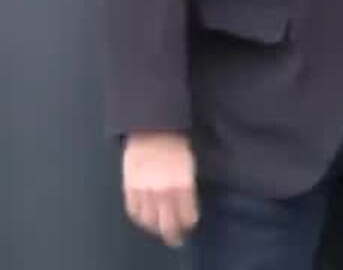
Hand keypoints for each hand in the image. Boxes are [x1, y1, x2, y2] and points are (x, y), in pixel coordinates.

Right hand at [123, 131, 196, 247]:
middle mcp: (162, 191)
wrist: (152, 129)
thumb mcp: (189, 167)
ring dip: (155, 228)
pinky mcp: (128, 188)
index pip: (186, 216)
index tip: (189, 227)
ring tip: (160, 228)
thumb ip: (187, 190)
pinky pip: (133, 211)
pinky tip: (145, 219)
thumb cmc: (176, 146)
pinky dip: (139, 219)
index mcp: (182, 185)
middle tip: (176, 238)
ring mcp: (144, 191)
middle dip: (172, 234)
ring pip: (148, 221)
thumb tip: (187, 209)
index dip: (188, 224)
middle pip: (166, 224)